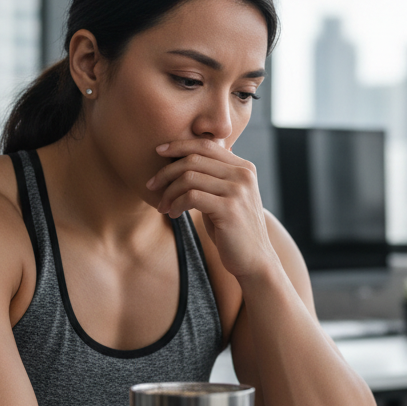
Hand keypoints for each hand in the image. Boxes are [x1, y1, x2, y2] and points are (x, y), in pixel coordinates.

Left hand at [146, 139, 276, 279]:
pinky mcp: (229, 209)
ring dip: (169, 192)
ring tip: (163, 207)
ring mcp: (238, 191)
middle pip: (194, 159)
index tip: (158, 151)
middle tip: (151, 185)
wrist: (255, 260)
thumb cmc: (234, 230)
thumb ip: (215, 176)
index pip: (206, 145)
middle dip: (166, 171)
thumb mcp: (227, 197)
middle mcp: (243, 175)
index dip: (179, 145)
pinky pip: (191, 197)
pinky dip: (176, 204)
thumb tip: (192, 154)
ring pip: (189, 178)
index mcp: (243, 168)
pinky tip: (174, 214)